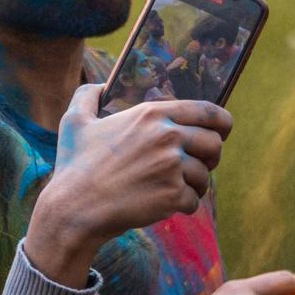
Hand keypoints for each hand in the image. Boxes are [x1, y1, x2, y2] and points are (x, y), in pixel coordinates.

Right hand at [25, 85, 229, 286]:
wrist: (74, 208)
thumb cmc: (73, 166)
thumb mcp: (74, 122)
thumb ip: (87, 96)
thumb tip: (99, 86)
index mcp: (151, 115)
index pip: (207, 110)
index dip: (221, 122)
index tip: (221, 132)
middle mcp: (167, 137)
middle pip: (214, 144)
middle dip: (210, 157)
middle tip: (196, 165)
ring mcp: (172, 167)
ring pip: (204, 176)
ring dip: (193, 185)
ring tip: (171, 189)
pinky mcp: (172, 196)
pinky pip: (194, 200)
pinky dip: (182, 206)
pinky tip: (163, 206)